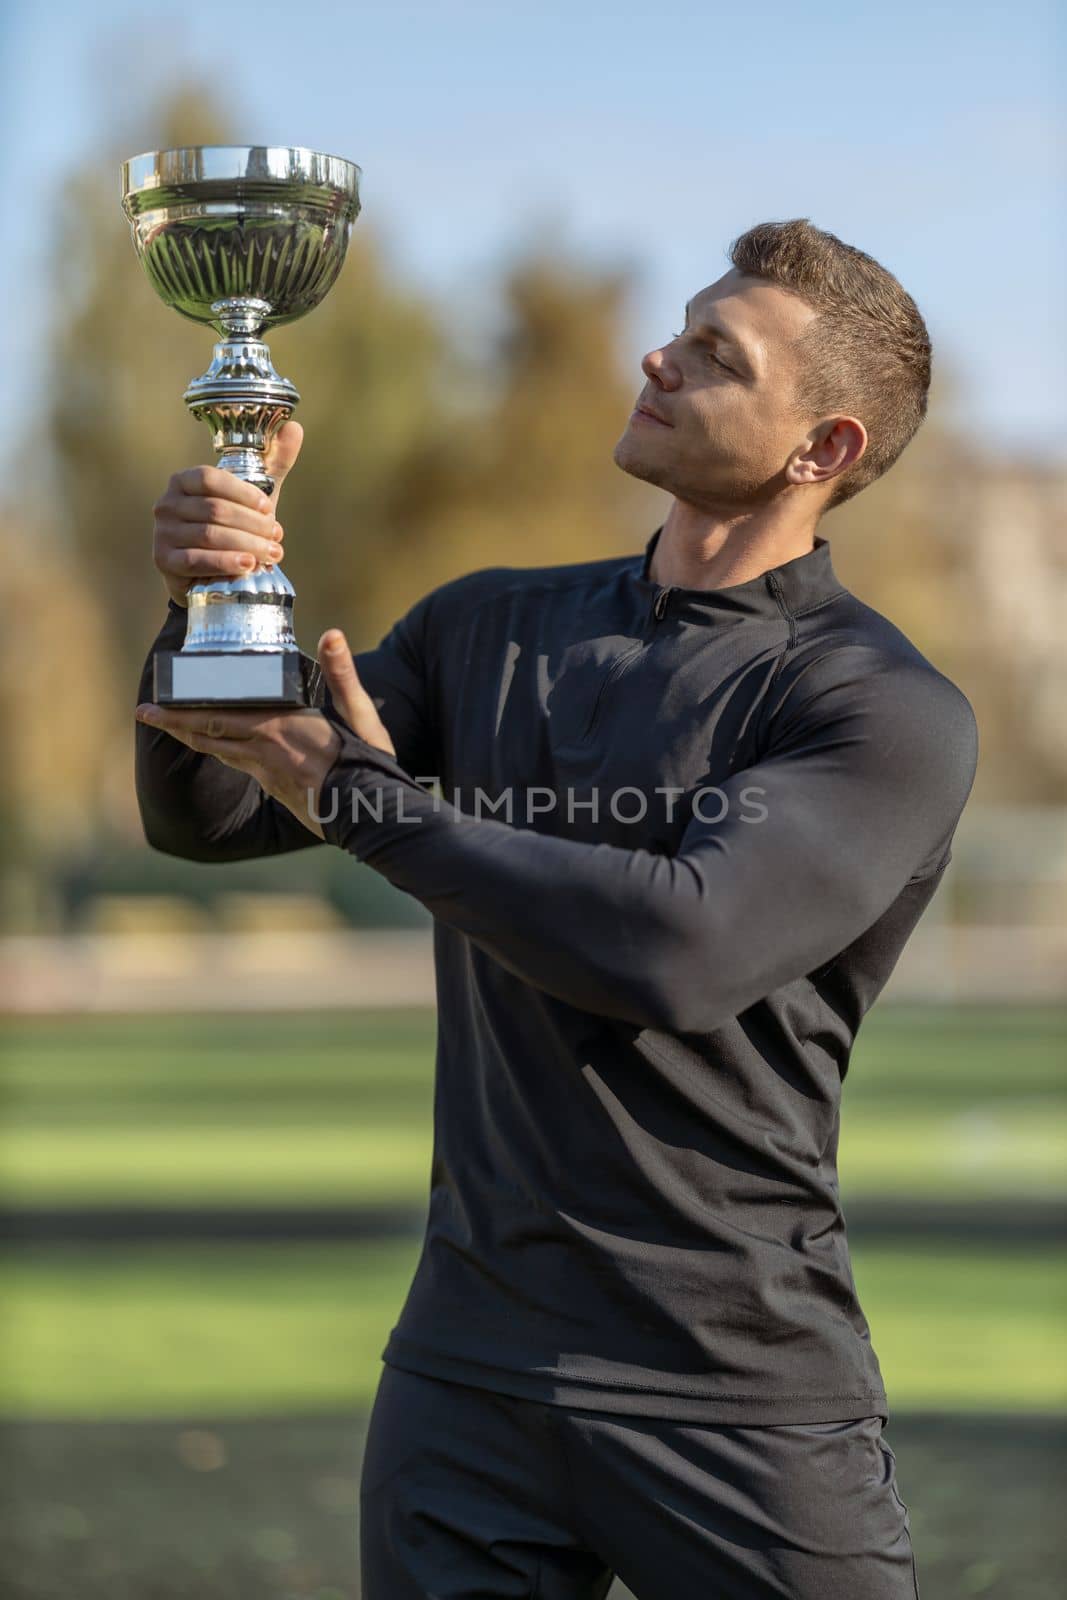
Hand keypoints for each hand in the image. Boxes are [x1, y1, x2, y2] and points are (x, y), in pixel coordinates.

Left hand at [134, 628, 395, 837]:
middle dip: (173, 723)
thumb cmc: (367, 762)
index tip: (157, 702)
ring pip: (218, 750)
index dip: (184, 709)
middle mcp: (265, 748)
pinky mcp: (274, 787)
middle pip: (209, 732)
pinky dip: (218, 750)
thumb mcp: (360, 714)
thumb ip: (342, 673)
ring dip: (191, 737)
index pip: (220, 714)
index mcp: (281, 726)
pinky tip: (216, 746)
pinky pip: (237, 763)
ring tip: (169, 725)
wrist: (370, 813)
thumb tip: (331, 633)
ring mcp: (267, 771)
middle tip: (144, 714)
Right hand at [152, 421, 303, 607]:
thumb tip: (294, 427)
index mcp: (184, 481)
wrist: (211, 573)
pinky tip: (247, 566)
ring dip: (246, 545)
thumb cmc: (234, 528)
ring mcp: (162, 533)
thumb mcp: (254, 497)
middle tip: (276, 538)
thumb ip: (273, 464)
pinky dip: (225, 562)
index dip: (242, 494)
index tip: (269, 509)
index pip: (210, 479)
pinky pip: (196, 560)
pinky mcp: (164, 560)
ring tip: (271, 554)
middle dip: (252, 525)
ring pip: (209, 536)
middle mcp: (167, 503)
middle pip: (214, 510)